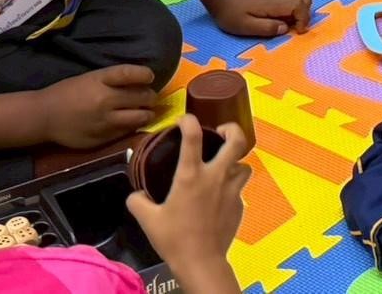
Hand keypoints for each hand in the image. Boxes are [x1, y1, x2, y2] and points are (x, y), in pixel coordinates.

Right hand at [43, 66, 158, 147]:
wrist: (43, 117)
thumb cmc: (68, 92)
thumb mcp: (91, 78)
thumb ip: (115, 80)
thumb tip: (144, 82)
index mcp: (100, 81)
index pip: (132, 74)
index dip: (145, 75)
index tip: (149, 77)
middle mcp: (105, 100)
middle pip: (143, 97)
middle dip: (150, 97)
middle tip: (148, 97)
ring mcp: (104, 121)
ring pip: (141, 117)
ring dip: (147, 113)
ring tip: (144, 111)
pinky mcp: (102, 138)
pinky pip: (127, 131)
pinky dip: (132, 126)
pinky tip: (128, 122)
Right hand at [128, 116, 249, 290]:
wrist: (201, 261)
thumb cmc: (174, 238)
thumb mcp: (147, 220)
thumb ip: (138, 202)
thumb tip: (136, 194)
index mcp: (191, 176)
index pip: (192, 138)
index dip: (189, 122)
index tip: (185, 119)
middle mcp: (216, 177)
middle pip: (237, 141)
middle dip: (232, 129)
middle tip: (222, 131)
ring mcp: (232, 189)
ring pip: (244, 165)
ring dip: (235, 162)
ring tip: (224, 167)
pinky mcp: (240, 204)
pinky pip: (239, 188)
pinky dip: (231, 187)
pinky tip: (220, 198)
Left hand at [206, 0, 311, 37]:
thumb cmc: (231, 13)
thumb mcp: (245, 27)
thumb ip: (267, 28)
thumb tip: (285, 29)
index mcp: (274, 2)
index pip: (300, 6)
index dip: (303, 19)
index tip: (297, 31)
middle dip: (304, 14)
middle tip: (293, 26)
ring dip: (301, 7)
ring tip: (289, 19)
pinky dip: (295, 2)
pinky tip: (281, 11)